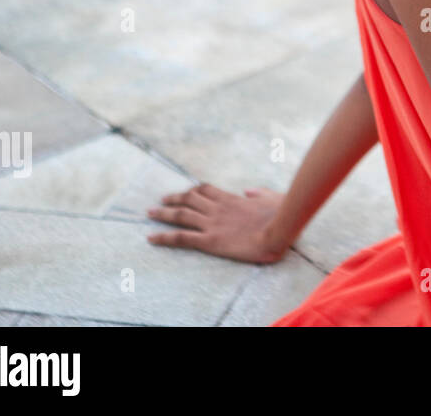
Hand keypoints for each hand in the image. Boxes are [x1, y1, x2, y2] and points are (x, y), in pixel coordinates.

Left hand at [147, 184, 288, 263]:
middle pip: (189, 199)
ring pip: (180, 215)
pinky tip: (151, 238)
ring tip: (150, 213)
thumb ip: (258, 193)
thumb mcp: (271, 197)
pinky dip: (164, 237)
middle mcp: (217, 208)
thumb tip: (248, 191)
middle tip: (160, 201)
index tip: (186, 192)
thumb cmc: (280, 215)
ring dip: (163, 213)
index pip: (206, 190)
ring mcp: (212, 223)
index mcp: (231, 198)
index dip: (193, 190)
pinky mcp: (210, 240)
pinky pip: (181, 237)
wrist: (278, 230)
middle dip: (173, 199)